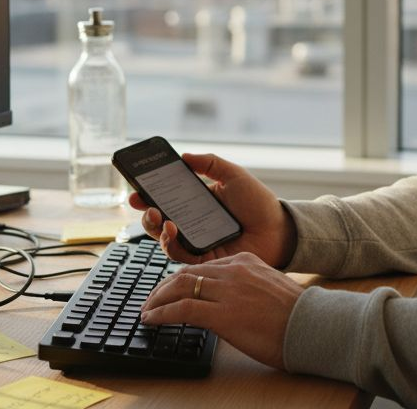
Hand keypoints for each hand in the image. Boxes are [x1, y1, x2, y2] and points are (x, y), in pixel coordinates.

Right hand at [129, 152, 296, 266]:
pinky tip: (173, 231)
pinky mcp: (204, 260)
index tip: (136, 187)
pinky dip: (172, 244)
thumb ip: (209, 163)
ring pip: (165, 240)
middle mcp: (193, 225)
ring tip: (159, 217)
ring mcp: (197, 243)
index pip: (166, 199)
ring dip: (155, 229)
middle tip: (143, 204)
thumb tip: (184, 156)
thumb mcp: (233, 175)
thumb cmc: (259, 203)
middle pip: (159, 222)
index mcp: (197, 204)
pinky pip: (180, 255)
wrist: (280, 230)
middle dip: (145, 213)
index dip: (148, 195)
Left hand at [140, 252, 303, 369]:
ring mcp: (227, 291)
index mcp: (245, 262)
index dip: (181, 278)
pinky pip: (182, 309)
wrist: (313, 327)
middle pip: (186, 273)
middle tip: (152, 300)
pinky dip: (162, 313)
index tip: (170, 289)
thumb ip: (246, 289)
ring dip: (157, 299)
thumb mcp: (269, 290)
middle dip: (163, 287)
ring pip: (179, 286)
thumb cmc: (297, 316)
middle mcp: (234, 271)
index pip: (203, 266)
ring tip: (147, 310)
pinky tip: (152, 320)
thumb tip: (227, 303)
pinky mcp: (223, 314)